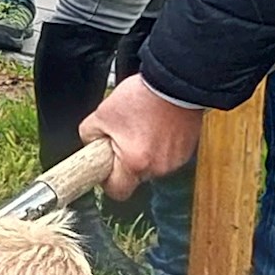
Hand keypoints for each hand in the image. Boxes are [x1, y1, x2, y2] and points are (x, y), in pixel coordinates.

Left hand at [79, 74, 201, 187]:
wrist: (173, 83)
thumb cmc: (141, 97)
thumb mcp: (101, 114)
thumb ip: (89, 136)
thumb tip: (90, 146)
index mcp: (135, 163)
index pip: (117, 192)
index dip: (107, 182)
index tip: (105, 170)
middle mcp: (157, 167)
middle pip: (135, 177)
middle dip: (125, 162)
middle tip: (123, 138)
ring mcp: (174, 161)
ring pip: (151, 166)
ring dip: (144, 153)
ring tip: (141, 127)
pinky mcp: (186, 151)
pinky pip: (166, 156)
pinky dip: (159, 146)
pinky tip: (155, 127)